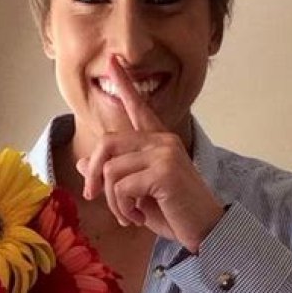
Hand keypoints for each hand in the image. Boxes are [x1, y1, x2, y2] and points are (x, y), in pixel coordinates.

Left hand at [78, 56, 224, 252]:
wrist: (208, 232)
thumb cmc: (175, 214)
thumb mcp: (138, 195)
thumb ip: (115, 177)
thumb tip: (83, 165)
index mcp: (159, 143)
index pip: (139, 108)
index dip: (125, 84)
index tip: (113, 61)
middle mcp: (163, 141)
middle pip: (107, 144)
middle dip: (94, 174)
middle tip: (94, 196)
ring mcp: (165, 153)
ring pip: (111, 170)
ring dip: (112, 200)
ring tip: (128, 215)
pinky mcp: (164, 171)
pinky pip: (121, 186)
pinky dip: (123, 208)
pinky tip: (138, 218)